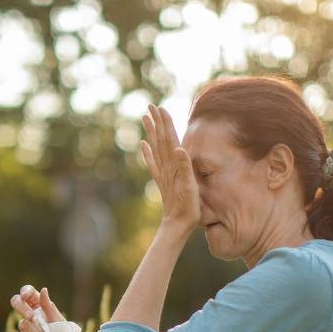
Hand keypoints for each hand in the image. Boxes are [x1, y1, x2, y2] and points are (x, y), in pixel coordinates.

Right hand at [9, 284, 64, 331]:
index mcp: (41, 306)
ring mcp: (26, 329)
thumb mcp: (60, 322)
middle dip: (22, 308)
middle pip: (16, 301)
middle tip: (32, 318)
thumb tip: (43, 289)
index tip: (25, 296)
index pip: (29, 292)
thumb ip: (49, 308)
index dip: (25, 291)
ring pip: (22, 324)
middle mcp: (31, 315)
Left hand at [140, 103, 199, 231]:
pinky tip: (142, 145)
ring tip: (145, 118)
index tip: (160, 108)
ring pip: (155, 148)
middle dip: (156, 122)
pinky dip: (146, 152)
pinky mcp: (161, 181)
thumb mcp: (190, 187)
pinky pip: (152, 163)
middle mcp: (167, 166)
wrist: (177, 225)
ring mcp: (162, 173)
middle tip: (150, 106)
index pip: (169, 139)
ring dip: (151, 132)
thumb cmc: (187, 208)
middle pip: (160, 139)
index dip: (165, 123)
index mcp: (175, 165)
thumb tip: (180, 148)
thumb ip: (184, 168)